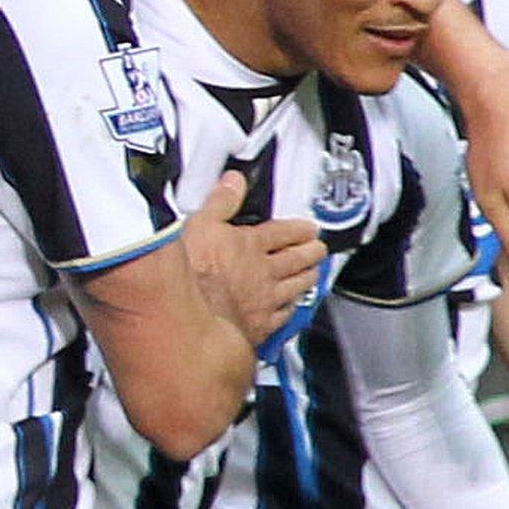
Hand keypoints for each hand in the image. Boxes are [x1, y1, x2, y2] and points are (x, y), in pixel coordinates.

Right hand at [182, 171, 325, 345]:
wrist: (190, 317)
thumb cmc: (192, 272)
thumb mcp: (199, 224)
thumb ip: (220, 202)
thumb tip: (233, 182)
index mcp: (250, 245)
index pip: (282, 232)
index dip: (299, 229)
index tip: (309, 229)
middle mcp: (263, 272)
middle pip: (295, 259)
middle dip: (310, 252)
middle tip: (319, 249)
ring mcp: (265, 300)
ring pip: (295, 286)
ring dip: (306, 278)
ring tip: (314, 273)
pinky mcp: (260, 326)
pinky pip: (283, 315)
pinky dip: (291, 309)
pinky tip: (293, 308)